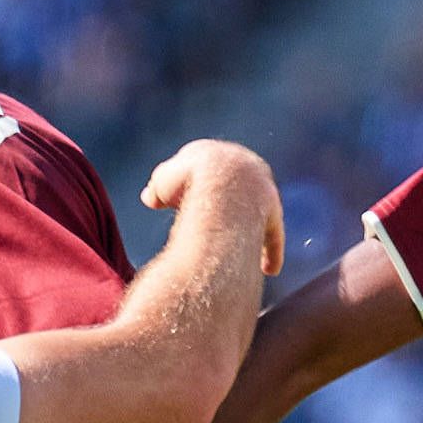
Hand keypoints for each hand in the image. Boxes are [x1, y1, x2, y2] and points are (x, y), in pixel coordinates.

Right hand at [142, 138, 281, 269]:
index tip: (182, 202)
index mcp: (223, 154)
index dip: (193, 186)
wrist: (219, 189)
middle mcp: (249, 168)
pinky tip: (268, 269)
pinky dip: (270, 252)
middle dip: (222, 207)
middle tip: (209, 224)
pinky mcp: (272, 214)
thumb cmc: (185, 182)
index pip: (210, 170)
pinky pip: (272, 236)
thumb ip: (159, 189)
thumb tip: (149, 198)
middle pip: (235, 192)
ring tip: (233, 249)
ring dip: (248, 231)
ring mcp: (263, 190)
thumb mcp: (162, 183)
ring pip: (256, 214)